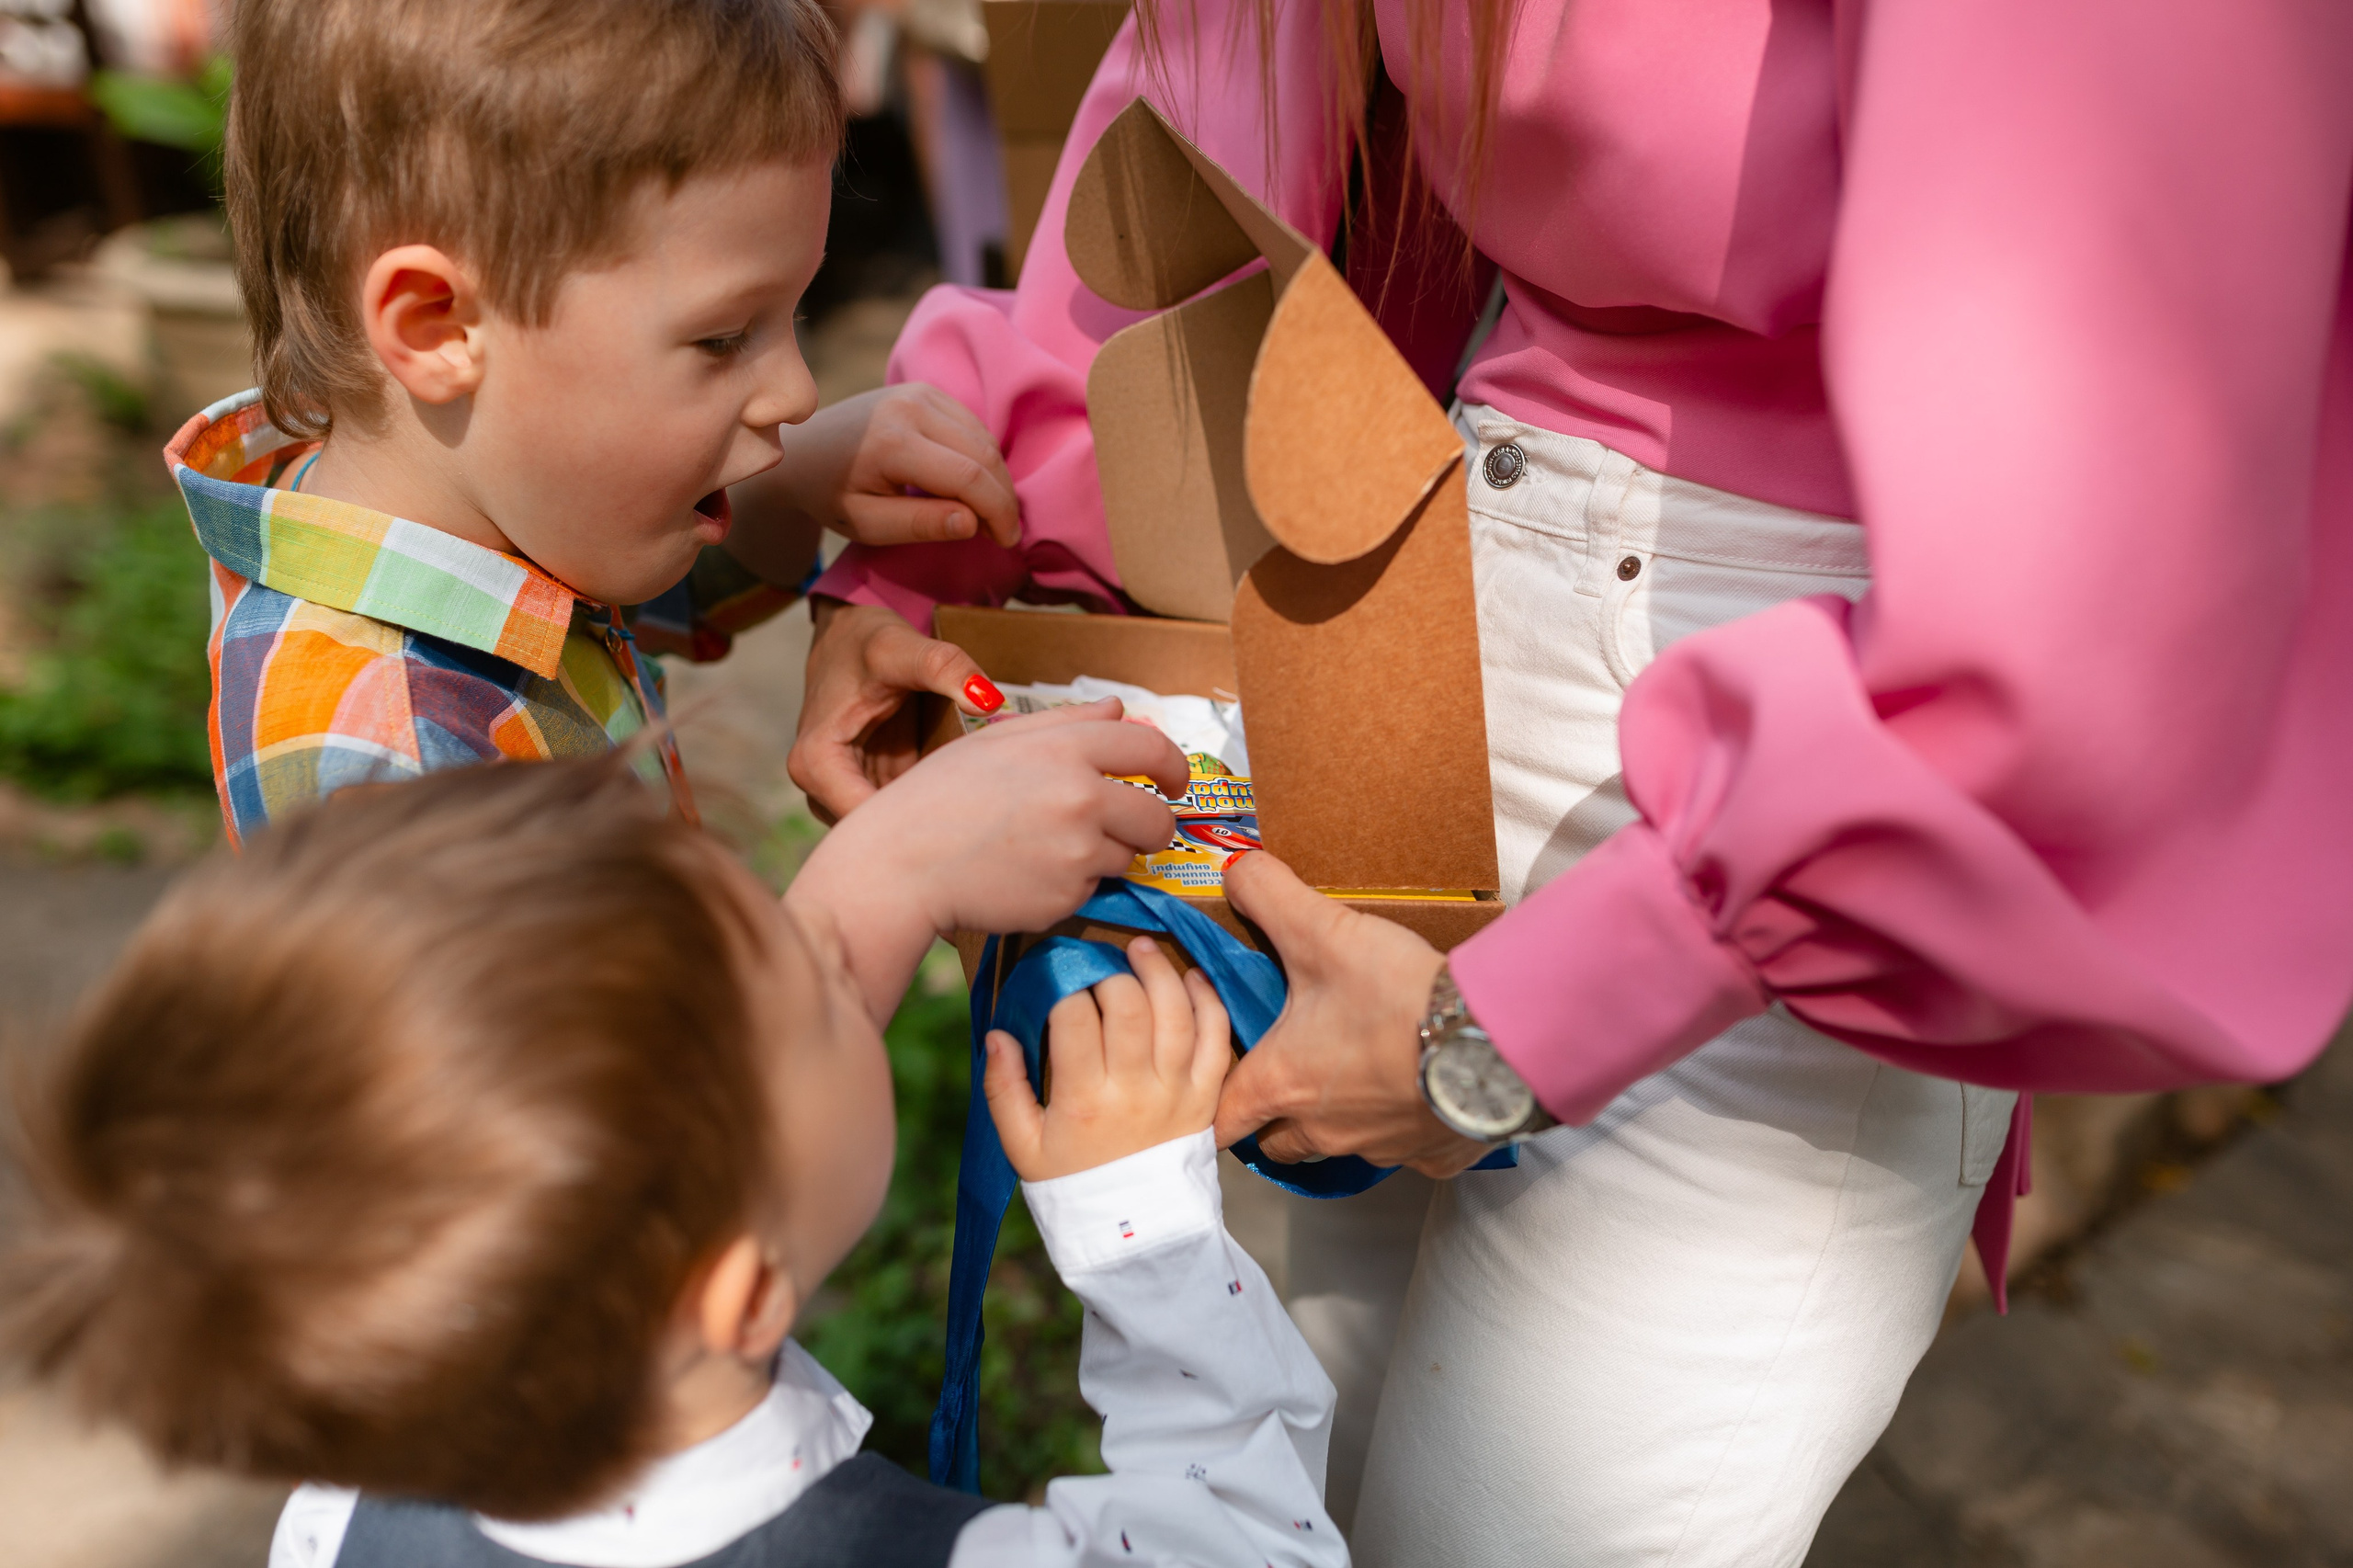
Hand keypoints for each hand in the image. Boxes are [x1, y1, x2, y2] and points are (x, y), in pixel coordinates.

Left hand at [739, 383, 1020, 548]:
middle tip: (1000, 534)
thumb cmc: (830, 495)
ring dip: (996, 479)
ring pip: (984, 439)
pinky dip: (983, 459)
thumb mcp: (866, 524)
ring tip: (987, 515)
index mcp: (893, 442)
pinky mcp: (925, 390)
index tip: (1006, 542)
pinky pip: (972, 426)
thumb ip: (919, 525)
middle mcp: (911, 407)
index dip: (998, 512)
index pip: (969, 477)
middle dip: (1003, 499)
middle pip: (984, 455)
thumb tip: (973, 523)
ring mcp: (919, 392)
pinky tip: (973, 487)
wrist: (803, 451)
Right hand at [791, 598, 998, 819]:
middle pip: (874, 834)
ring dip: (926, 823)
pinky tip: (962, 799)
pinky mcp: (866, 789)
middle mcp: (819, 786)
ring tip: (973, 813)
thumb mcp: (902, 647)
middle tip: (978, 821)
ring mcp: (842, 792)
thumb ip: (945, 667)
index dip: (911, 826)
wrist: (850, 636)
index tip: (961, 819)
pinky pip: (897, 812)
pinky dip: (927, 809)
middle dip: (923, 831)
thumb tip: (987, 699)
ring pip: (887, 829)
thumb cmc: (865, 642)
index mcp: (816, 761)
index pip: (862, 820)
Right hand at [805, 692, 1185, 937]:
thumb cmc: (937, 798)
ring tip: (1045, 849)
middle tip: (1130, 830)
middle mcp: (1081, 798)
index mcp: (1064, 749)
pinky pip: (1090, 891)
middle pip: (1156, 817)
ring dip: (1102, 856)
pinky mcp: (1067, 898)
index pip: (1150, 749)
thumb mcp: (996, 742)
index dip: (1173, 767)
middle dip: (1152, 826)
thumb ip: (1066, 723)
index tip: (1175, 782)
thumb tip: (1119, 710)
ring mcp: (1077, 853)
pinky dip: (1069, 885)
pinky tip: (1025, 874)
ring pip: (1125, 858)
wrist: (899, 867)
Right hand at [985, 937, 1232, 1180]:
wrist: (1135, 1234)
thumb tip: (997, 1034)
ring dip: (1159, 971)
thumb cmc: (1072, 1184)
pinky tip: (1190, 978)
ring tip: (1142, 949)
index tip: (1058, 973)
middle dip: (1111, 971)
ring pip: (1175, 1012)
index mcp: (1084, 1099)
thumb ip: (1003, 1089)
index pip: (1074, 1017)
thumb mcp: (1022, 1146)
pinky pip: (1216, 1038)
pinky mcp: (1207, 1098)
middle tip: (1100, 961)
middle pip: (1128, 1005)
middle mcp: (1135, 1090)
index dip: (1064, 984)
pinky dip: (1207, 1001)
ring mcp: (1177, 1092)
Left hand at [1211, 853, 1495, 1178]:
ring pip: (1342, 1149)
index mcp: (1284, 1083)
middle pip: (1278, 1145)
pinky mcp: (1432, 1155)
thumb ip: (1269, 895)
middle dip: (1274, 1120)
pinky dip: (1407, 1130)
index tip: (1219, 1092)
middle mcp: (1324, 1128)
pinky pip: (1410, 1154)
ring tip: (1356, 1080)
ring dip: (1339, 1123)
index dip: (1214, 1106)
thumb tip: (1236, 873)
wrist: (1489, 1037)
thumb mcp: (1322, 929)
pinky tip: (1419, 1094)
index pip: (1223, 1119)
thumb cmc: (1396, 994)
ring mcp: (1381, 1148)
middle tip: (1287, 1080)